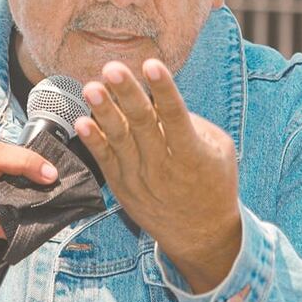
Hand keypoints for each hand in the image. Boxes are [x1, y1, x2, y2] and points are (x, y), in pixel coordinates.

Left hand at [74, 59, 241, 293]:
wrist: (201, 236)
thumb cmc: (214, 183)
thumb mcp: (218, 151)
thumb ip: (194, 123)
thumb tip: (161, 98)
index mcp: (192, 154)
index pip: (175, 116)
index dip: (163, 90)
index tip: (152, 65)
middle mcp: (164, 166)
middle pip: (142, 124)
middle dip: (127, 94)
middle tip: (112, 69)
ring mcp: (140, 179)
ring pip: (119, 141)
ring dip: (104, 113)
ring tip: (91, 88)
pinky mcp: (122, 187)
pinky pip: (105, 161)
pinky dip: (93, 142)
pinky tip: (82, 121)